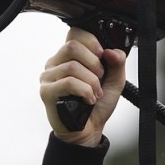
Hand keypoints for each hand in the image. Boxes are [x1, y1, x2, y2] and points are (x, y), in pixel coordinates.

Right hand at [38, 27, 126, 146]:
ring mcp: (48, 77)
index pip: (74, 34)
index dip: (92, 42)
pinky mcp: (47, 92)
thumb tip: (112, 51)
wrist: (88, 130)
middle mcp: (55, 64)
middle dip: (93, 62)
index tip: (103, 55)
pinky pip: (68, 82)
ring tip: (96, 93)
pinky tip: (89, 99)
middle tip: (100, 77)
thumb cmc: (97, 105)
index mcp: (69, 57)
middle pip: (72, 46)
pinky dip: (85, 90)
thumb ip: (117, 63)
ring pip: (72, 66)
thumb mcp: (114, 81)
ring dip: (91, 81)